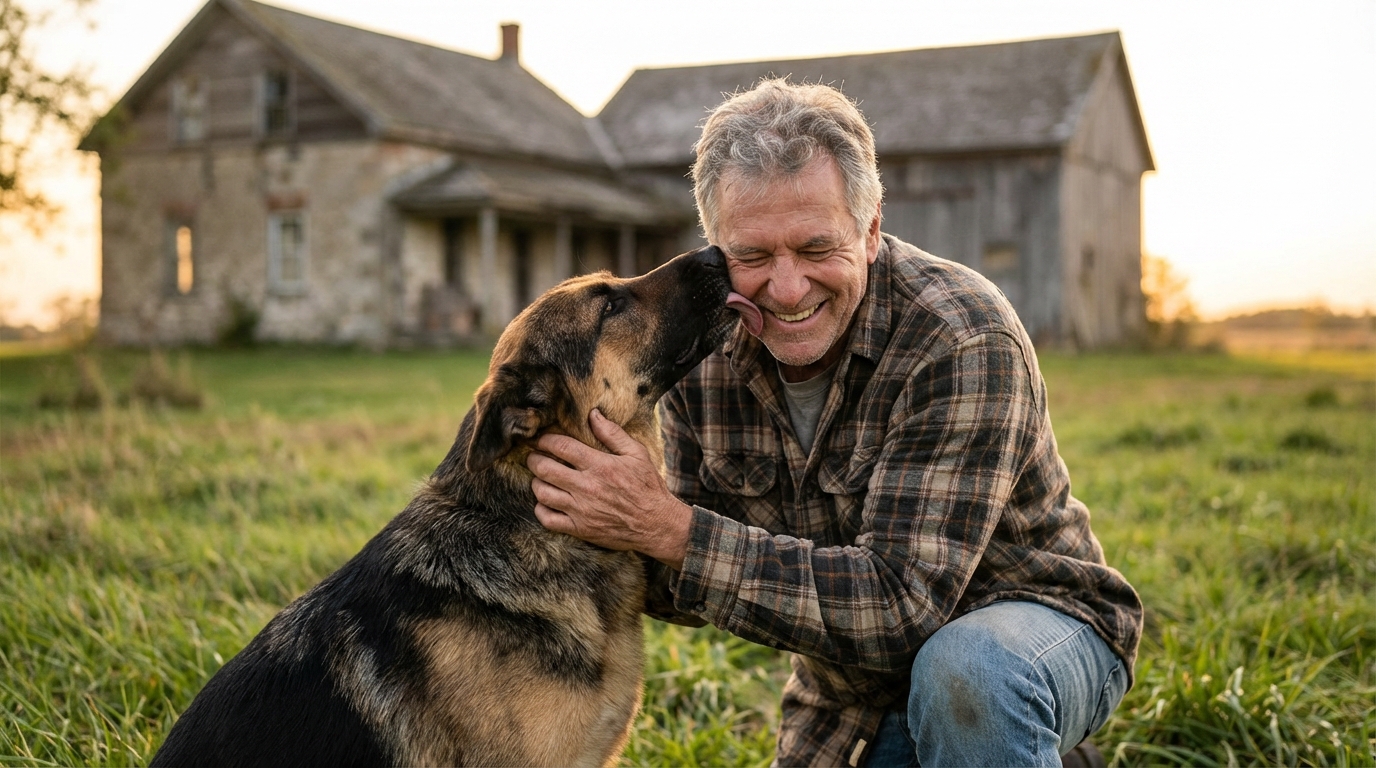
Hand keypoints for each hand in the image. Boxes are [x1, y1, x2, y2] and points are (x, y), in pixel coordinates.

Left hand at [527, 409, 690, 568]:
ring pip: (543, 494)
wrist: (657, 524)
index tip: (542, 440)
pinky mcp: (580, 528)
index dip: (546, 440)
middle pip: (545, 469)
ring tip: (540, 478)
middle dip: (534, 459)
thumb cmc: (648, 487)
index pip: (561, 447)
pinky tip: (546, 503)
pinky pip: (548, 519)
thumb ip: (613, 434)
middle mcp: (587, 487)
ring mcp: (581, 510)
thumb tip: (593, 414)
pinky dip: (541, 510)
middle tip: (534, 457)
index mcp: (600, 465)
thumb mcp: (637, 454)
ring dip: (536, 483)